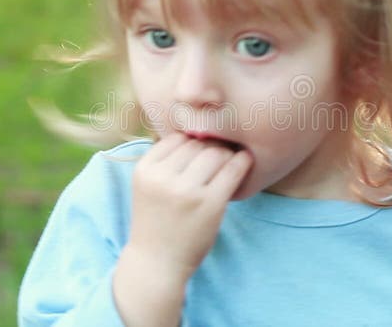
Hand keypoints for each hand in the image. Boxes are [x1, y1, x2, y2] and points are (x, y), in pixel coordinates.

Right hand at [126, 132, 252, 282]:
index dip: (193, 141)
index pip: (177, 137)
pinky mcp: (210, 204)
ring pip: (216, 153)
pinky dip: (242, 162)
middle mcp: (163, 177)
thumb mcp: (149, 185)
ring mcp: (186, 191)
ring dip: (227, 154)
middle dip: (212, 146)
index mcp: (145, 169)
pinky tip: (246, 161)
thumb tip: (201, 129)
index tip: (203, 149)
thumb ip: (167, 161)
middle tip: (222, 153)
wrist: (157, 263)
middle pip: (197, 144)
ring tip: (230, 161)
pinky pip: (232, 171)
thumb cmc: (157, 221)